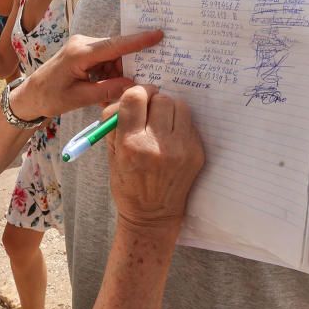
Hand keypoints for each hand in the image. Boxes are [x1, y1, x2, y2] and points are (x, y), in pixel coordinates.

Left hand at [9, 31, 162, 119]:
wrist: (30, 95)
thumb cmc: (50, 97)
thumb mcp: (79, 98)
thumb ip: (107, 91)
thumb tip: (133, 86)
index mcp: (80, 52)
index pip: (115, 45)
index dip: (138, 41)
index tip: (158, 35)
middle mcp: (83, 43)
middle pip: (117, 51)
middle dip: (130, 65)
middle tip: (144, 80)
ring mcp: (84, 46)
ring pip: (113, 57)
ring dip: (119, 73)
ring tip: (120, 90)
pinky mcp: (85, 53)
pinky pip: (106, 60)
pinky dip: (111, 73)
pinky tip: (110, 87)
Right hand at [106, 86, 203, 232]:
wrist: (152, 216)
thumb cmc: (127, 185)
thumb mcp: (112, 154)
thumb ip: (115, 122)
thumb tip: (123, 92)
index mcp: (131, 145)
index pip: (135, 98)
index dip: (136, 93)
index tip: (137, 97)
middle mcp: (158, 145)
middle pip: (160, 99)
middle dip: (153, 101)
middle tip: (149, 111)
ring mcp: (181, 149)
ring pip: (179, 106)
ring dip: (169, 110)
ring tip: (162, 123)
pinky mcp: (197, 153)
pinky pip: (189, 123)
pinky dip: (180, 124)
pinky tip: (172, 138)